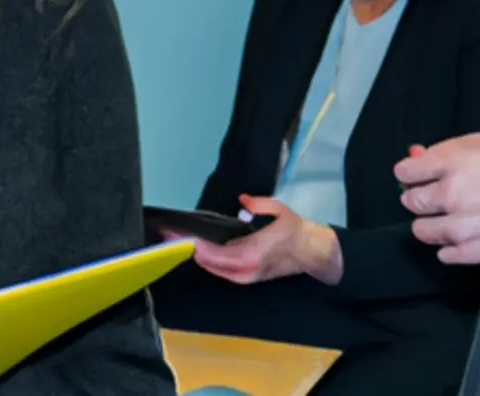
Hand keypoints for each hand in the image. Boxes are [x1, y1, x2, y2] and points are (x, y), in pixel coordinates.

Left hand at [191, 196, 343, 285]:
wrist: (309, 252)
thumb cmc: (294, 229)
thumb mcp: (279, 209)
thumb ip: (259, 204)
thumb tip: (242, 201)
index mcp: (251, 253)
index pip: (215, 251)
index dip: (195, 244)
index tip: (179, 235)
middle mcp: (245, 269)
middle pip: (208, 262)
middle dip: (189, 248)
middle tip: (170, 234)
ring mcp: (245, 277)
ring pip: (213, 268)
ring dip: (197, 255)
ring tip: (180, 240)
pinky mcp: (246, 279)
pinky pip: (221, 271)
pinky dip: (208, 261)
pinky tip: (199, 250)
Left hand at [395, 132, 479, 263]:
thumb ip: (446, 150)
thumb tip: (415, 156)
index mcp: (451, 163)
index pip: (406, 172)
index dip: (410, 172)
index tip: (416, 175)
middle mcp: (450, 194)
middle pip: (410, 201)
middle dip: (418, 197)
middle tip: (433, 196)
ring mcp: (459, 226)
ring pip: (421, 230)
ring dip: (429, 223)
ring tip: (449, 217)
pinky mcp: (471, 252)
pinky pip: (443, 253)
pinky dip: (447, 245)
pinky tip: (463, 234)